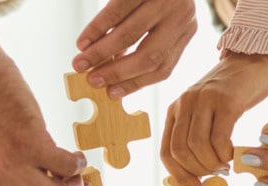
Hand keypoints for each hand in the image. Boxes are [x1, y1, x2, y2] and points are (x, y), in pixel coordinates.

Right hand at [73, 0, 197, 98]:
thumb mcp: (164, 17)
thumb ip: (148, 42)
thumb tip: (115, 70)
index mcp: (187, 30)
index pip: (163, 68)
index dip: (135, 83)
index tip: (112, 94)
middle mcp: (181, 17)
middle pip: (148, 57)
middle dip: (116, 72)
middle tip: (92, 80)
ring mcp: (166, 0)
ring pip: (130, 36)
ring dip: (101, 52)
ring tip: (81, 61)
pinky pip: (117, 11)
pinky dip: (97, 28)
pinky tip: (84, 40)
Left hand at [162, 53, 267, 185]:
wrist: (253, 60)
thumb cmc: (232, 95)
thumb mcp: (206, 115)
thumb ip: (197, 139)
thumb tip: (198, 179)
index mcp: (175, 110)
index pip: (167, 153)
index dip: (180, 178)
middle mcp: (184, 103)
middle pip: (180, 151)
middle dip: (199, 172)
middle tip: (217, 174)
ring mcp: (204, 99)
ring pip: (198, 146)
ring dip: (213, 164)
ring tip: (226, 164)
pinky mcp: (226, 99)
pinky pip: (219, 136)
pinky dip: (225, 153)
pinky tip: (233, 153)